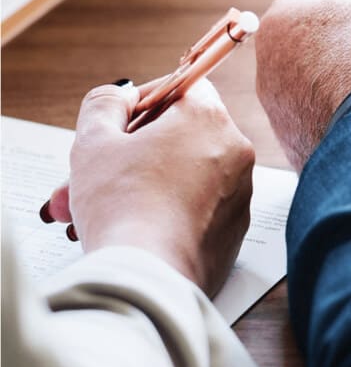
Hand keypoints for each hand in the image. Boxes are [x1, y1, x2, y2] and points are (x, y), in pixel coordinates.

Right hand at [49, 79, 254, 297]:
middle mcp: (234, 152)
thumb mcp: (94, 141)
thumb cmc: (122, 207)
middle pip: (180, 136)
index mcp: (207, 118)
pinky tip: (130, 229)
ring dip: (143, 184)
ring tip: (100, 208)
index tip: (118, 124)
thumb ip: (105, 104)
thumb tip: (120, 98)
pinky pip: (196, 210)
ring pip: (184, 176)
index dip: (144, 102)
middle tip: (95, 172)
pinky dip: (166, 213)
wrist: (147, 280)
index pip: (181, 87)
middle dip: (132, 152)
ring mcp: (239, 196)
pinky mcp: (233, 234)